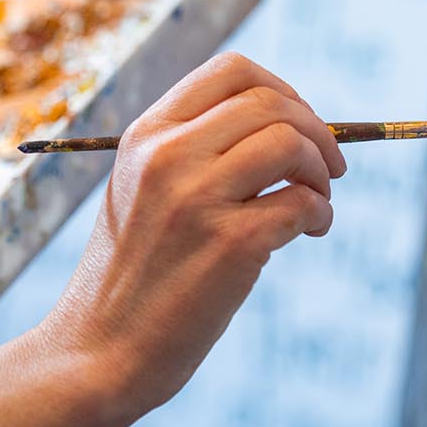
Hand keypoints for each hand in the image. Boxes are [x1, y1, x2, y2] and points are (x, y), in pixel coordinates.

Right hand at [42, 51, 345, 413]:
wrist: (98, 354)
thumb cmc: (129, 281)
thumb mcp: (139, 195)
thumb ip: (188, 154)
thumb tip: (278, 127)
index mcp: (144, 137)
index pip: (231, 72)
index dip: (283, 91)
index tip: (298, 125)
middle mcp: (166, 156)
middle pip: (270, 102)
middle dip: (316, 130)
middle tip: (328, 169)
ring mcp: (196, 198)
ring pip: (291, 143)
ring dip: (322, 171)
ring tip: (317, 202)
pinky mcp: (229, 244)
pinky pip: (304, 204)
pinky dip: (321, 215)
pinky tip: (311, 234)